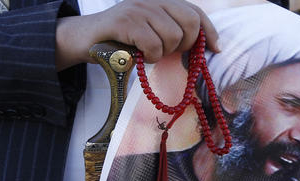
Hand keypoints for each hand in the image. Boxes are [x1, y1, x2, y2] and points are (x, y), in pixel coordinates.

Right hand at [55, 0, 219, 69]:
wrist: (84, 39)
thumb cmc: (120, 40)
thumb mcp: (149, 32)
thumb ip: (171, 32)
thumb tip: (203, 47)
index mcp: (161, 1)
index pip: (196, 12)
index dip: (210, 31)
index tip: (216, 48)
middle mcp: (152, 0)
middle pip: (190, 23)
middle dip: (185, 45)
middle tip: (168, 52)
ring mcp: (139, 8)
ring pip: (173, 36)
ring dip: (162, 54)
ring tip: (148, 53)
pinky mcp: (125, 22)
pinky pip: (153, 45)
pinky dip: (150, 57)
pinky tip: (140, 56)